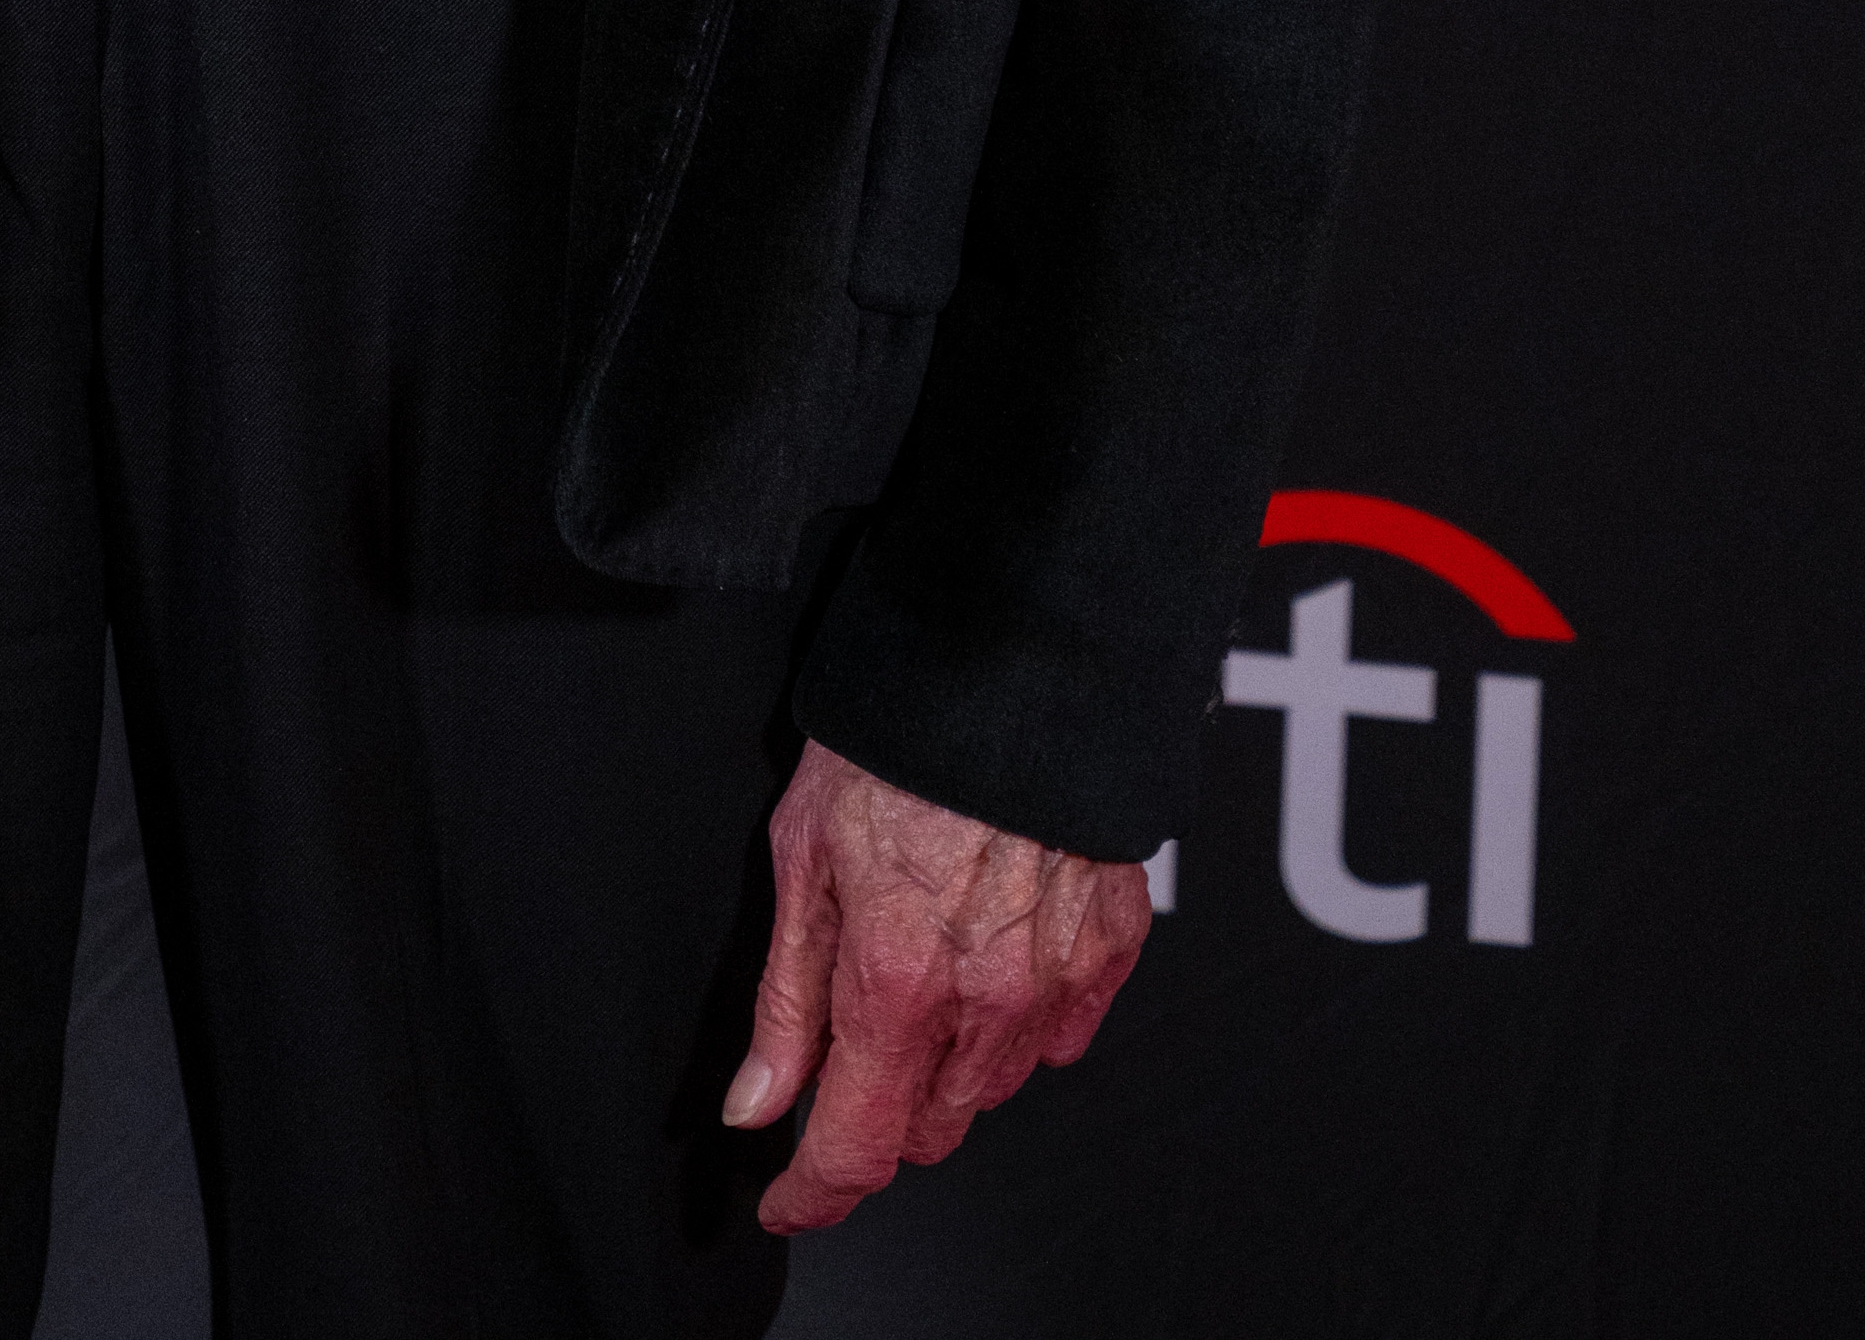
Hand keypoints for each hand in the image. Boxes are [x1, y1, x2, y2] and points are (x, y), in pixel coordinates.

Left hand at [724, 734, 1149, 1233]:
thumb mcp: (800, 858)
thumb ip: (785, 1000)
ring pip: (990, 1092)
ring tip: (920, 967)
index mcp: (896, 982)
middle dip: (876, 1111)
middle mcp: (985, 1001)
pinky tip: (987, 957)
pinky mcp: (1109, 950)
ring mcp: (1056, 983)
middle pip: (927, 1131)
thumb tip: (755, 1099)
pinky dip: (1018, 1025)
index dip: (812, 1193)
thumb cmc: (894, 743)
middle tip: (848, 1045)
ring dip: (945, 1068)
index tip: (788, 1199)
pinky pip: (1059, 1038)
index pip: (855, 1146)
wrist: (1006, 665)